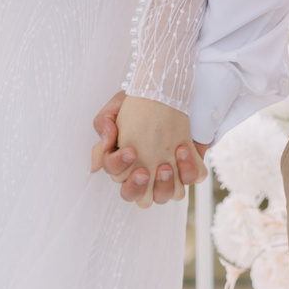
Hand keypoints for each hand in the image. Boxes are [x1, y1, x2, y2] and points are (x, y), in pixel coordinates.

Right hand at [90, 91, 208, 206]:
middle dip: (139, 187)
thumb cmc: (140, 102)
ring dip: (165, 185)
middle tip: (144, 170)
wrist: (170, 89)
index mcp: (125, 163)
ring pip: (166, 196)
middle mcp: (147, 172)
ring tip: (166, 165)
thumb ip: (104, 128)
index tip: (131, 150)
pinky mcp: (190, 164)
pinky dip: (188, 170)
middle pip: (138, 199)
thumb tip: (97, 166)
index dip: (121, 167)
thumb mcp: (116, 108)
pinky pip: (192, 179)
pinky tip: (184, 150)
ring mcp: (170, 171)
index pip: (117, 177)